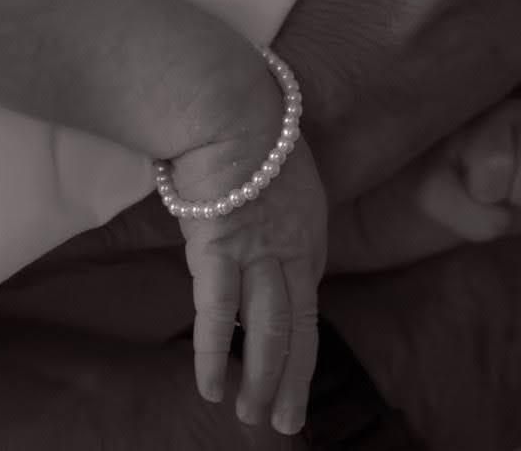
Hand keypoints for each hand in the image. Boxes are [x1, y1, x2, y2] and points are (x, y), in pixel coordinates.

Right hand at [172, 135, 326, 434]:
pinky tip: (211, 387)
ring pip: (269, 332)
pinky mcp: (220, 251)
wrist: (229, 102)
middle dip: (293, 380)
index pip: (305, 301)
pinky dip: (216, 356)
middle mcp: (294, 249)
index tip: (294, 370)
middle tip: (289, 422)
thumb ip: (273, 198)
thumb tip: (256, 210)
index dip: (301, 341)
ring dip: (264, 381)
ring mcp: (260, 253)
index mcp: (309, 231)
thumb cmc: (246, 118)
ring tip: (255, 417)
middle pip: (298, 328)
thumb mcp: (278, 164)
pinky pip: (219, 316)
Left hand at [415, 97, 520, 245]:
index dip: (486, 187)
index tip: (474, 186)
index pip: (497, 160)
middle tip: (506, 195)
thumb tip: (503, 218)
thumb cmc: (445, 183)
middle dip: (520, 193)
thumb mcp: (431, 193)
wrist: (462, 188)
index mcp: (488, 115)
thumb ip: (454, 204)